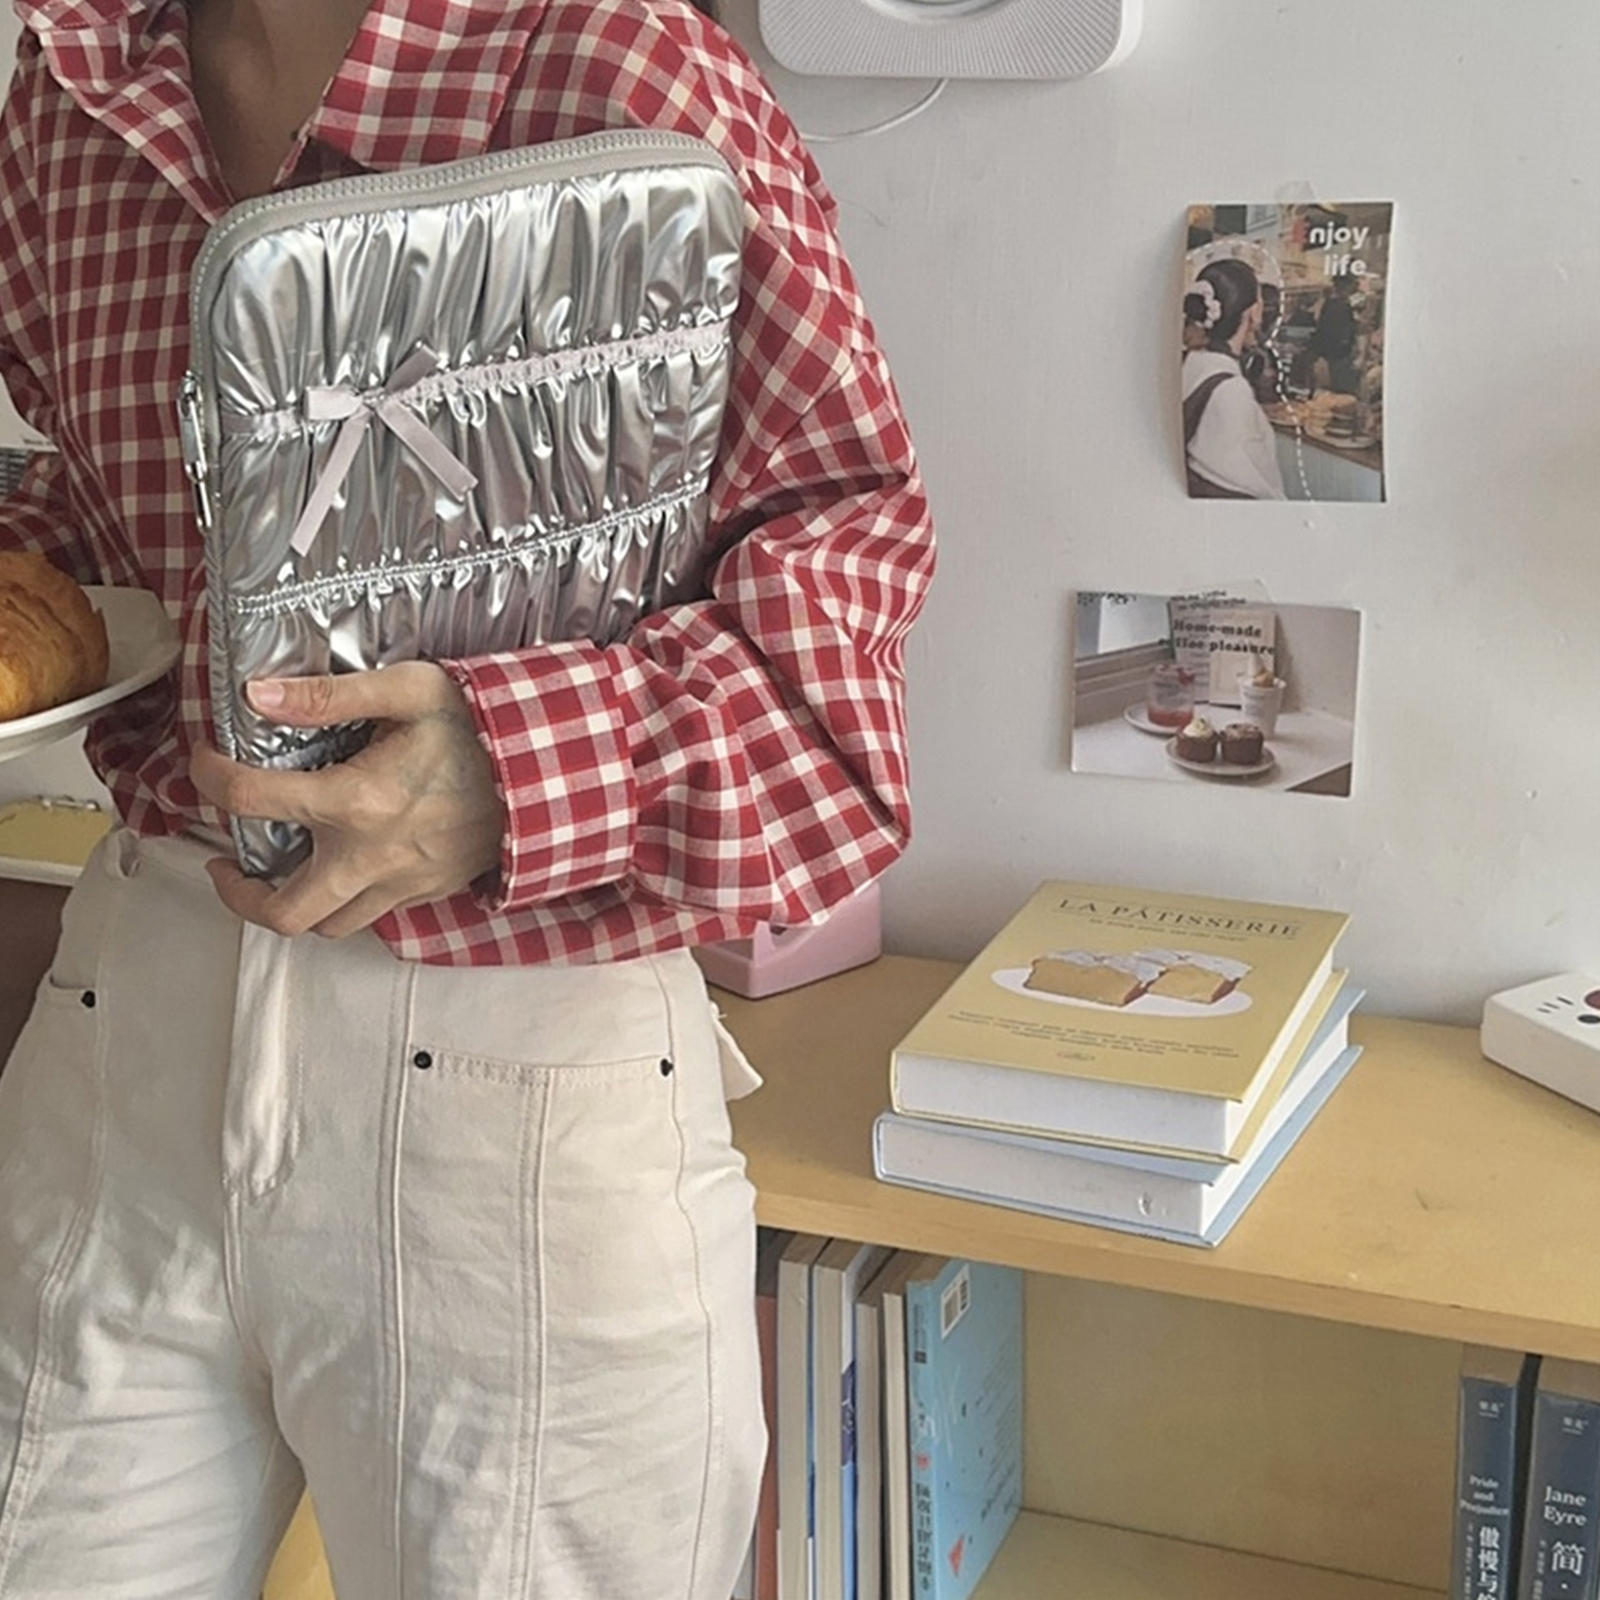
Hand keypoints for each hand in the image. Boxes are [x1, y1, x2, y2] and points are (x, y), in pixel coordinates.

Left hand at [191, 662, 502, 938]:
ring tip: (284, 868)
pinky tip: (347, 860)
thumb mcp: (412, 690)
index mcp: (358, 801)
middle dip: (239, 895)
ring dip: (296, 903)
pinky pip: (375, 912)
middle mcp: (374, 856)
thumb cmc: (489, 727)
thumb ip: (330, 694)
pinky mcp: (432, 890)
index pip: (250, 799)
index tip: (206, 764)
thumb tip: (259, 695)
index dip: (209, 777)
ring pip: (330, 925)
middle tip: (227, 864)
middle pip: (284, 911)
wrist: (558, 769)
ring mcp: (405, 882)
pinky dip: (346, 897)